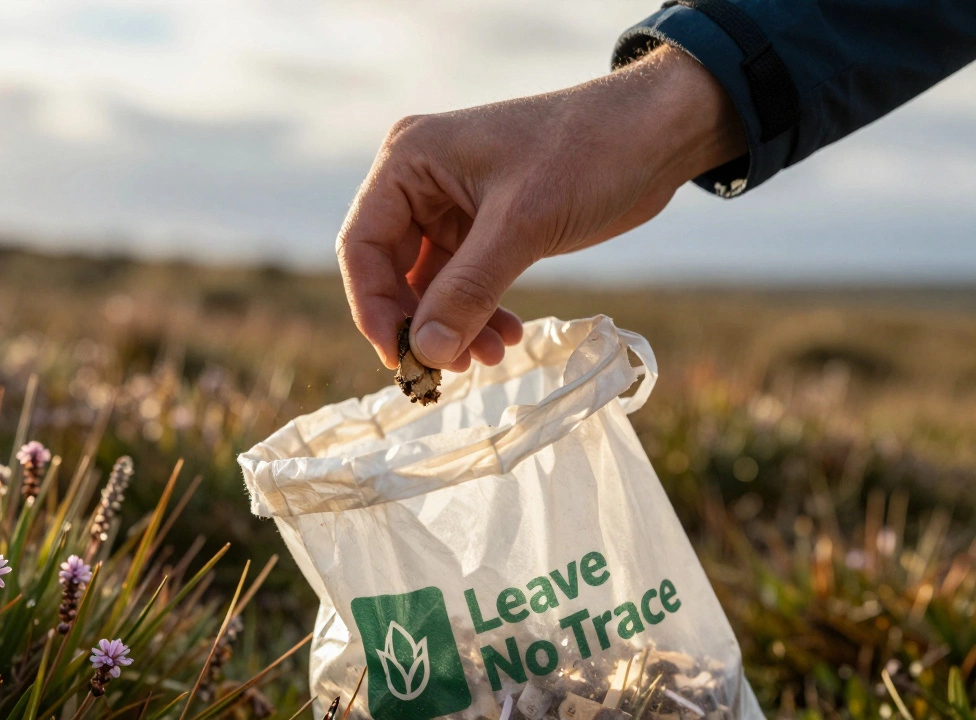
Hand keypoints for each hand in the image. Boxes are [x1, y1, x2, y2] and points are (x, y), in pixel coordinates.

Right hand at [336, 45, 745, 370]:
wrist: (658, 132)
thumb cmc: (587, 154)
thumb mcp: (522, 225)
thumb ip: (467, 291)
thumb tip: (426, 353)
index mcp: (410, 160)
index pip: (363, 244)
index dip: (373, 306)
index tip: (401, 357)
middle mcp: (421, 180)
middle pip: (391, 269)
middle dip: (421, 321)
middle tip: (450, 368)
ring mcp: (453, 204)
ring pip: (431, 283)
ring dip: (453, 324)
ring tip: (491, 356)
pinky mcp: (487, 225)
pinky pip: (464, 281)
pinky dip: (479, 312)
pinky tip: (508, 336)